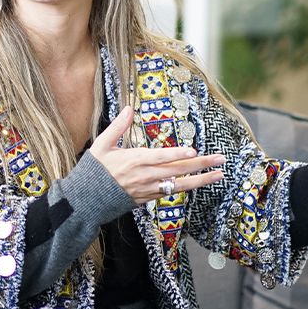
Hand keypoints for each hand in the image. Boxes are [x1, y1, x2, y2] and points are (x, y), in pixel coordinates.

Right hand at [88, 107, 225, 203]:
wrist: (86, 200)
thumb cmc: (94, 170)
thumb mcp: (102, 144)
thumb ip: (118, 127)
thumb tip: (128, 108)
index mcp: (134, 160)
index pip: (160, 157)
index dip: (177, 154)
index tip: (194, 151)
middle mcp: (144, 176)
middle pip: (177, 170)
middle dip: (201, 165)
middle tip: (220, 160)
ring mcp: (148, 189)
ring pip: (179, 185)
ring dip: (201, 180)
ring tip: (218, 175)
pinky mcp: (148, 198)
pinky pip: (170, 192)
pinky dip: (185, 187)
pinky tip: (199, 183)